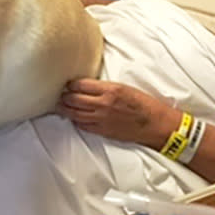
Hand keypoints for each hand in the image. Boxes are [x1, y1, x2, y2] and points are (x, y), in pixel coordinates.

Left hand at [56, 79, 175, 146]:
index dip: (70, 84)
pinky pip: (82, 125)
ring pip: (74, 113)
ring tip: (59, 105)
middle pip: (73, 99)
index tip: (67, 83)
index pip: (80, 84)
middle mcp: (103, 104)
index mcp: (110, 89)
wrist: (156, 124)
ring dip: (64, 108)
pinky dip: (75, 120)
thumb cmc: (144, 104)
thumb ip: (105, 87)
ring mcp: (101, 119)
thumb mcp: (124, 87)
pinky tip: (73, 117)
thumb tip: (87, 86)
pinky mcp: (102, 131)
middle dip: (64, 96)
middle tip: (59, 94)